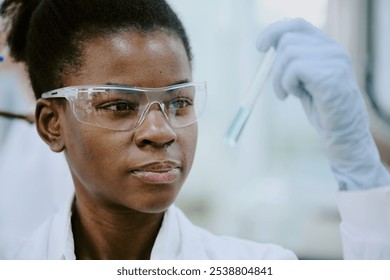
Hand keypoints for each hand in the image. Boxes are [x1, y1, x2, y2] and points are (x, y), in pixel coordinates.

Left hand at [256, 18, 389, 189]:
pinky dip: (287, 85)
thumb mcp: (303, 79)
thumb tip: (268, 46)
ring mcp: (334, 61)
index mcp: (327, 47)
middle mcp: (333, 49)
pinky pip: (293, 70)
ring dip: (279, 79)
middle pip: (287, 40)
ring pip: (288, 54)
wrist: (342, 133)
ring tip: (288, 95)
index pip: (297, 24)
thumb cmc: (321, 107)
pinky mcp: (330, 76)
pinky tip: (297, 97)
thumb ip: (292, 61)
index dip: (274, 31)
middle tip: (279, 90)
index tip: (260, 47)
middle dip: (274, 67)